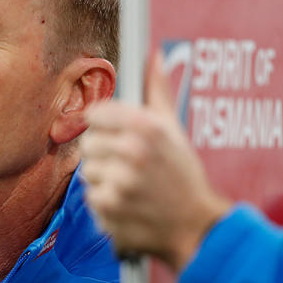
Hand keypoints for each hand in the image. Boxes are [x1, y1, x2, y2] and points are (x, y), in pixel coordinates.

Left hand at [79, 51, 230, 272]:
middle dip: (103, 155)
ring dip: (104, 180)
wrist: (195, 226)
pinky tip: (127, 203)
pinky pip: (90, 197)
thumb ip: (157, 92)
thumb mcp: (174, 130)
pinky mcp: (110, 209)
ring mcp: (120, 181)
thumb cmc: (183, 176)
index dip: (103, 126)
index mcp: (146, 126)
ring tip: (130, 186)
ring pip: (87, 172)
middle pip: (87, 143)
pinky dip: (105, 203)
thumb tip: (154, 56)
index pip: (96, 114)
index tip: (113, 135)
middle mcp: (132, 151)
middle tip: (127, 165)